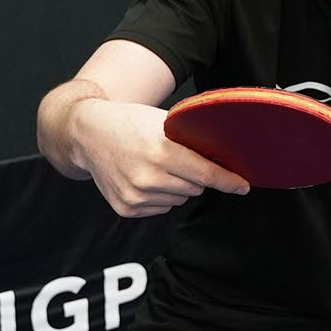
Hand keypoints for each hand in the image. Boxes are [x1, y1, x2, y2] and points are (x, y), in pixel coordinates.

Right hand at [71, 99, 249, 217]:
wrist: (88, 134)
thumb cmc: (128, 122)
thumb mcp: (162, 121)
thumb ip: (190, 140)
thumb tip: (223, 160)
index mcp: (160, 151)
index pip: (205, 173)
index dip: (228, 181)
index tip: (243, 186)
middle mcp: (147, 177)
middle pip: (195, 188)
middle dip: (195, 176)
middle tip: (176, 159)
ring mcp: (136, 196)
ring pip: (179, 199)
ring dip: (176, 186)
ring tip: (155, 166)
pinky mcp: (127, 209)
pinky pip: (161, 208)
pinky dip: (159, 196)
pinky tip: (144, 178)